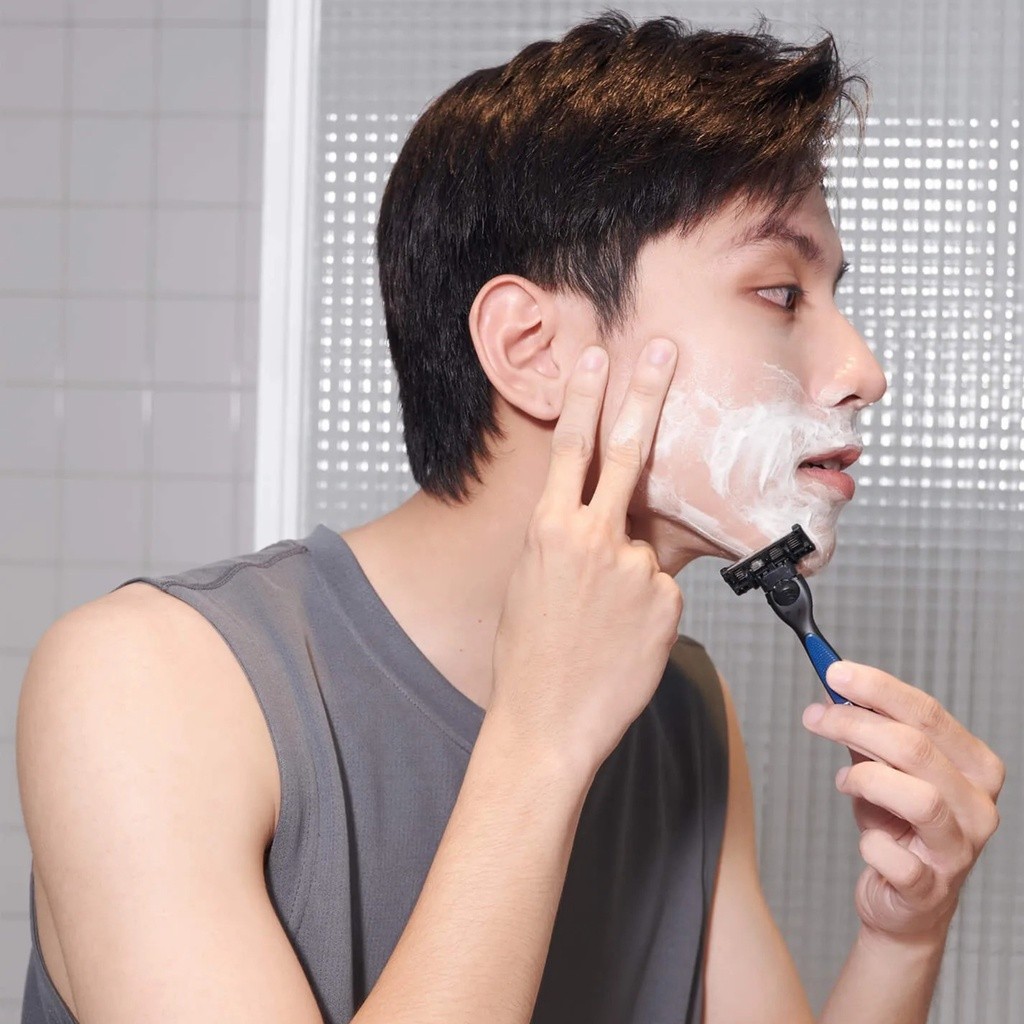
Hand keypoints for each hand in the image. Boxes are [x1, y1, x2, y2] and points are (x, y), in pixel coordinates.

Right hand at [490, 338, 682, 779]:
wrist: (546, 722)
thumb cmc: (527, 655)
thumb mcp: (528, 581)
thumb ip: (562, 539)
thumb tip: (594, 519)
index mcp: (549, 530)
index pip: (571, 446)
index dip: (586, 396)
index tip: (598, 356)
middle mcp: (595, 539)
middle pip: (627, 450)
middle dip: (647, 393)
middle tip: (663, 350)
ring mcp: (637, 569)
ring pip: (644, 549)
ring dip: (627, 576)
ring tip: (598, 625)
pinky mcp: (668, 602)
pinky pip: (661, 589)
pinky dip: (644, 607)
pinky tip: (620, 641)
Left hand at [801, 661, 1004, 941]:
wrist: (905, 903)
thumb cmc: (898, 827)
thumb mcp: (884, 770)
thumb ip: (866, 731)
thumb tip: (833, 686)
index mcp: (975, 767)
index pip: (929, 714)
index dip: (879, 689)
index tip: (834, 672)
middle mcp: (978, 806)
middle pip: (917, 749)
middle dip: (855, 724)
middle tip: (815, 716)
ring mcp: (960, 850)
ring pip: (919, 798)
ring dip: (866, 778)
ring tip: (844, 780)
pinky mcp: (932, 889)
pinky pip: (895, 857)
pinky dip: (869, 842)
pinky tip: (865, 839)